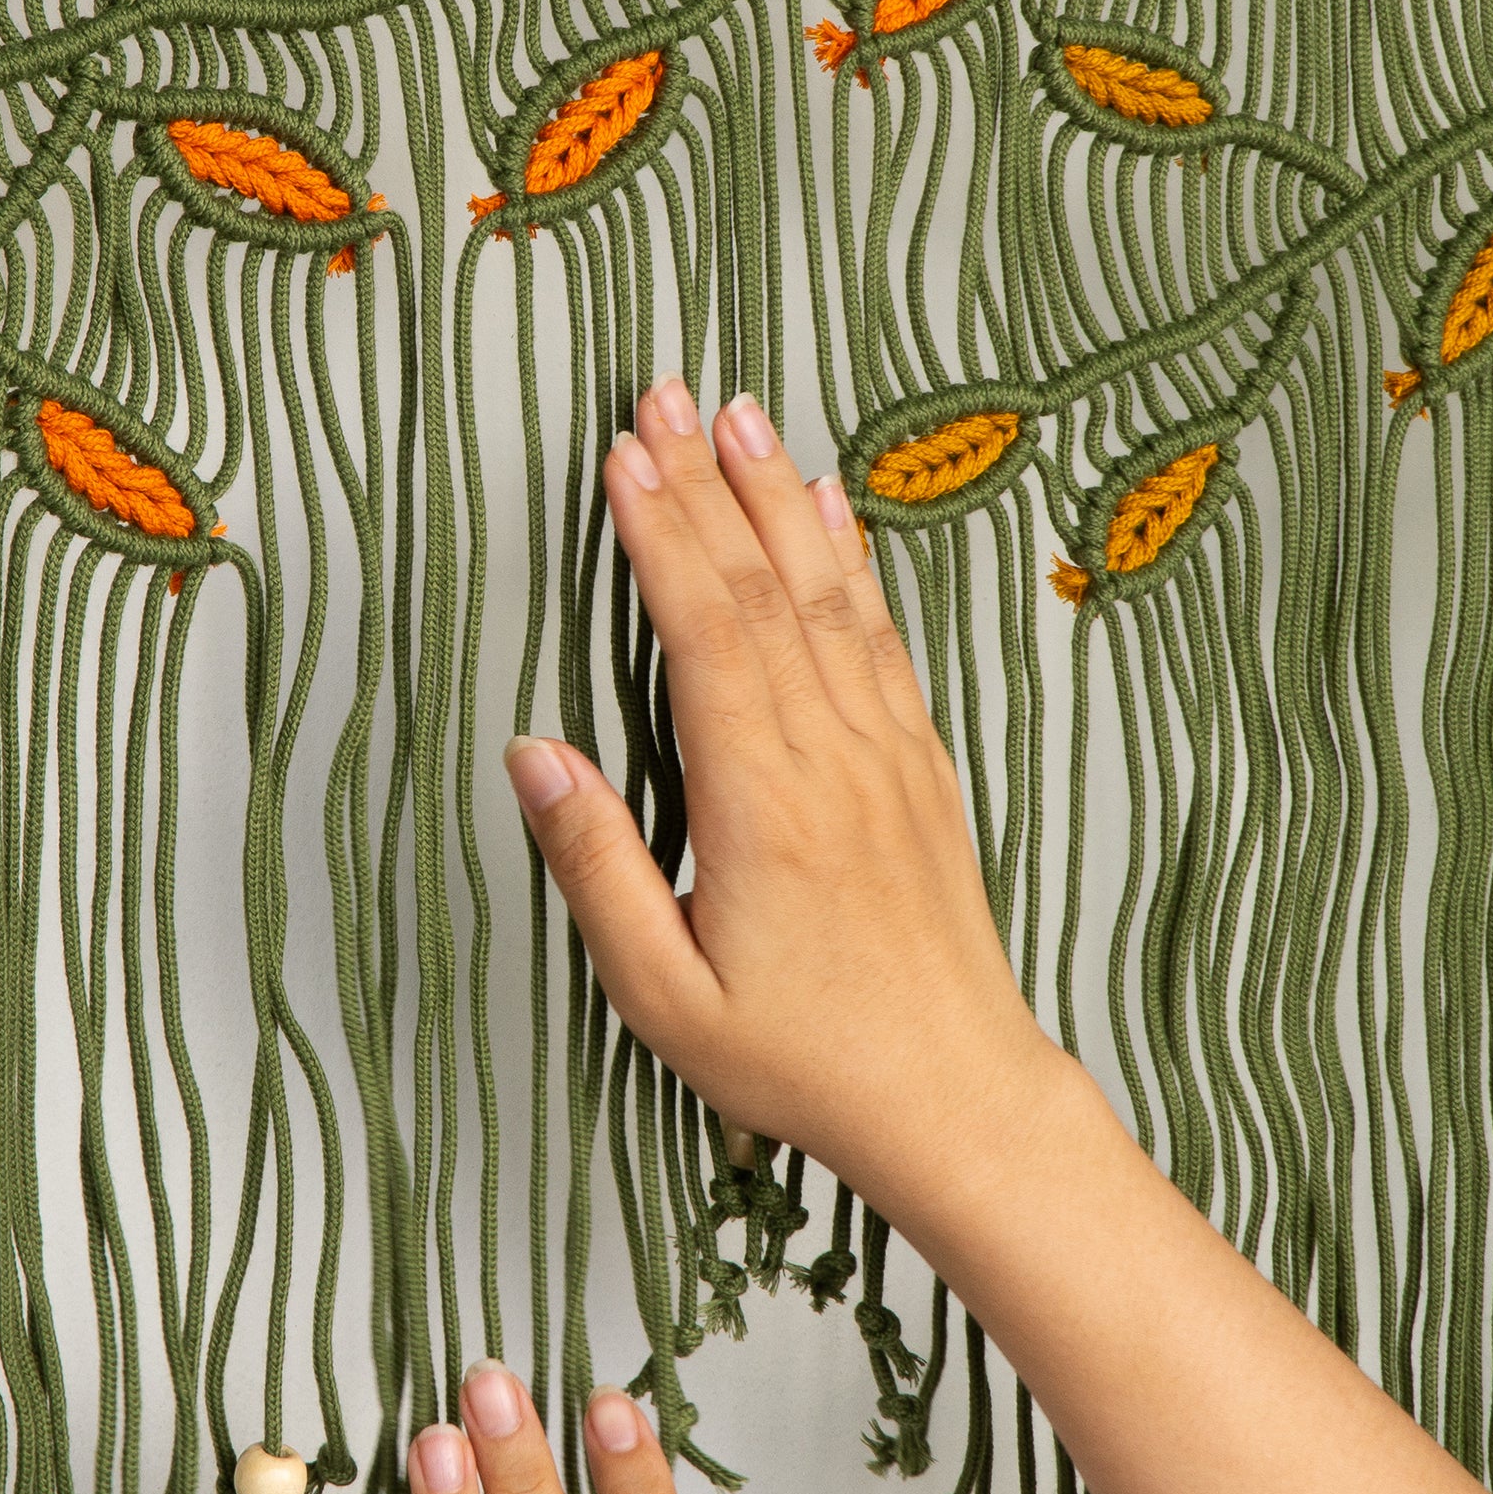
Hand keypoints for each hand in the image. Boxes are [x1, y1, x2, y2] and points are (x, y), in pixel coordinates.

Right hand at [499, 379, 1062, 1227]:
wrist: (958, 1100)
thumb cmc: (804, 1062)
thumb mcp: (663, 994)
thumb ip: (595, 866)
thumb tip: (534, 754)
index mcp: (761, 804)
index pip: (705, 635)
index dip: (662, 537)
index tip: (623, 458)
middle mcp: (831, 758)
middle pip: (762, 589)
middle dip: (707, 482)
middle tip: (663, 393)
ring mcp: (885, 755)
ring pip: (827, 595)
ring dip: (778, 497)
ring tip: (741, 414)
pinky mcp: (919, 769)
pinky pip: (883, 638)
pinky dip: (853, 561)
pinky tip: (829, 510)